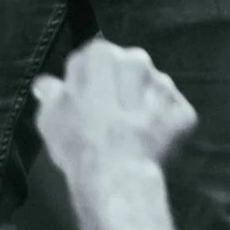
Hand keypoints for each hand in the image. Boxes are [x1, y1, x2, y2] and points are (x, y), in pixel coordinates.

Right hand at [32, 39, 198, 180]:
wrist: (115, 175)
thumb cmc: (78, 142)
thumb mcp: (49, 116)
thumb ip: (50, 93)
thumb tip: (47, 85)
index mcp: (101, 55)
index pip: (93, 61)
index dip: (87, 83)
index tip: (83, 103)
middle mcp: (137, 60)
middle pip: (126, 71)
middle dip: (119, 89)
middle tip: (107, 120)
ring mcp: (163, 86)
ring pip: (151, 91)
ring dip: (142, 107)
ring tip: (128, 136)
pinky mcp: (183, 111)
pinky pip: (172, 116)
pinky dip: (164, 127)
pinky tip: (147, 144)